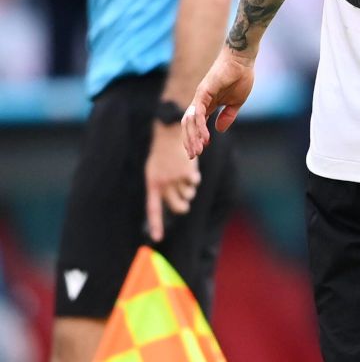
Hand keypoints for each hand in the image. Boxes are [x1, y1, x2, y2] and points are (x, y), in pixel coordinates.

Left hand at [145, 124, 200, 242]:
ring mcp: (176, 179)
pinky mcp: (188, 173)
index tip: (158, 239)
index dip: (156, 224)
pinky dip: (194, 176)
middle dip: (183, 206)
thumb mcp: (156, 170)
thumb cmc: (163, 153)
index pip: (154, 209)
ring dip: (189, 187)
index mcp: (152, 184)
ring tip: (183, 174)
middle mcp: (164, 184)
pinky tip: (188, 166)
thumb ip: (163, 187)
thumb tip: (180, 204)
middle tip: (184, 202)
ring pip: (189, 194)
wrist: (170, 134)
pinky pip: (195, 182)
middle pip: (177, 207)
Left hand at [183, 47, 254, 159]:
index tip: (201, 149)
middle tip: (194, 156)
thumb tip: (220, 130)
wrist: (243, 60)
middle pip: (188, 124)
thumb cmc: (241, 77)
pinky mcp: (203, 92)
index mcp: (208, 103)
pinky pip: (198, 113)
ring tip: (198, 151)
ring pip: (190, 121)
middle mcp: (200, 101)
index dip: (197, 137)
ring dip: (193, 137)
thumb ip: (228, 116)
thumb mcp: (236, 102)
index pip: (197, 123)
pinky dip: (200, 127)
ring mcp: (200, 96)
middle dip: (190, 141)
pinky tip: (204, 137)